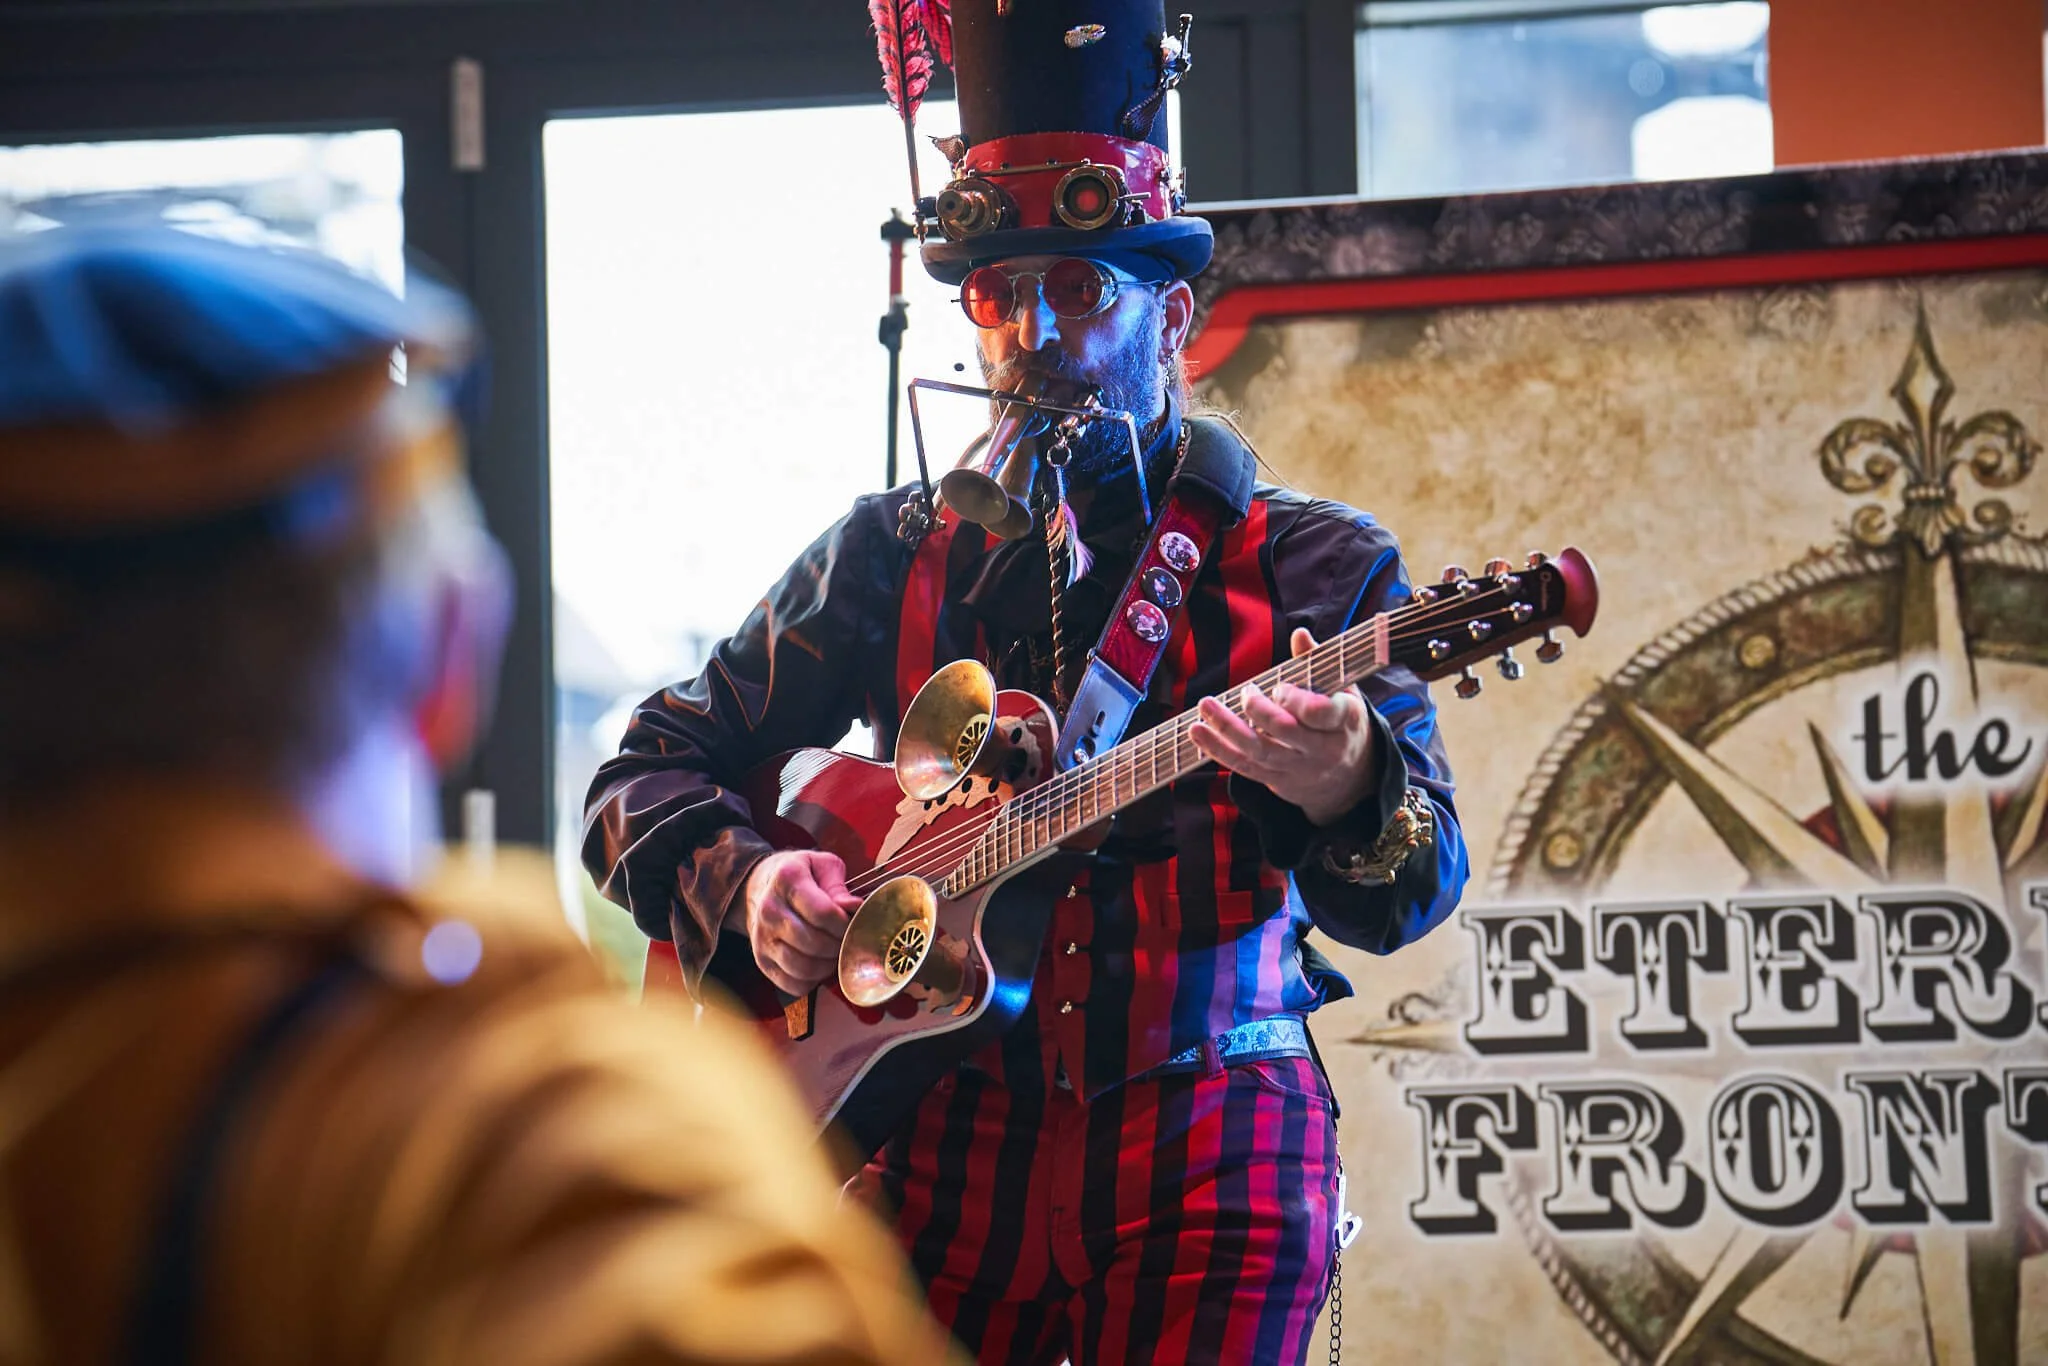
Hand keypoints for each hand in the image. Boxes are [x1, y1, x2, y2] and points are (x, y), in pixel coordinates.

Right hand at [741, 850, 860, 995]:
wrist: (763, 886)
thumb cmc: (801, 876)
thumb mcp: (823, 866)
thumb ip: (839, 888)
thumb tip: (855, 908)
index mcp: (787, 879)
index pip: (823, 913)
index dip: (845, 924)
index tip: (852, 924)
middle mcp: (769, 909)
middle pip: (814, 943)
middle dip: (839, 946)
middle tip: (847, 941)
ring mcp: (762, 937)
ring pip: (803, 967)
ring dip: (827, 966)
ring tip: (835, 953)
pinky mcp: (761, 960)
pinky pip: (792, 983)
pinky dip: (812, 981)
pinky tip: (819, 965)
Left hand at [1189, 627, 1379, 826]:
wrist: (1350, 776)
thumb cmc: (1341, 721)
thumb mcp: (1342, 690)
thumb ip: (1317, 663)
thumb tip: (1300, 634)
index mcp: (1343, 720)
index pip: (1319, 712)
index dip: (1294, 699)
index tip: (1280, 687)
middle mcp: (1322, 748)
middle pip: (1284, 731)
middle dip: (1258, 710)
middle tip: (1245, 692)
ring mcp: (1299, 767)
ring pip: (1259, 751)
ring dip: (1227, 729)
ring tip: (1205, 707)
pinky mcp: (1277, 780)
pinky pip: (1245, 766)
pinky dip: (1219, 749)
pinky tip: (1199, 732)